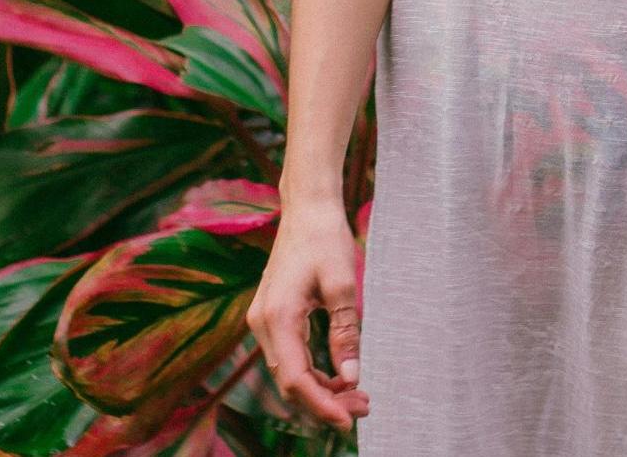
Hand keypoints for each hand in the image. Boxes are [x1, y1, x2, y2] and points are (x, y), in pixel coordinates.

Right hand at [245, 198, 370, 433]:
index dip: (321, 405)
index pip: (295, 379)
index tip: (349, 419)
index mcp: (278, 317)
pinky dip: (313, 371)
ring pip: (289, 371)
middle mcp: (263, 324)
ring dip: (320, 389)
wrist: (307, 207)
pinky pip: (290, 355)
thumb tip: (351, 376)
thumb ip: (345, 332)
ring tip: (357, 394)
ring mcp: (264, 320)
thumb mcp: (343, 283)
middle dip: (325, 401)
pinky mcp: (272, 316)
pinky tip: (339, 375)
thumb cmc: (325, 238)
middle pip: (290, 381)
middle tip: (363, 406)